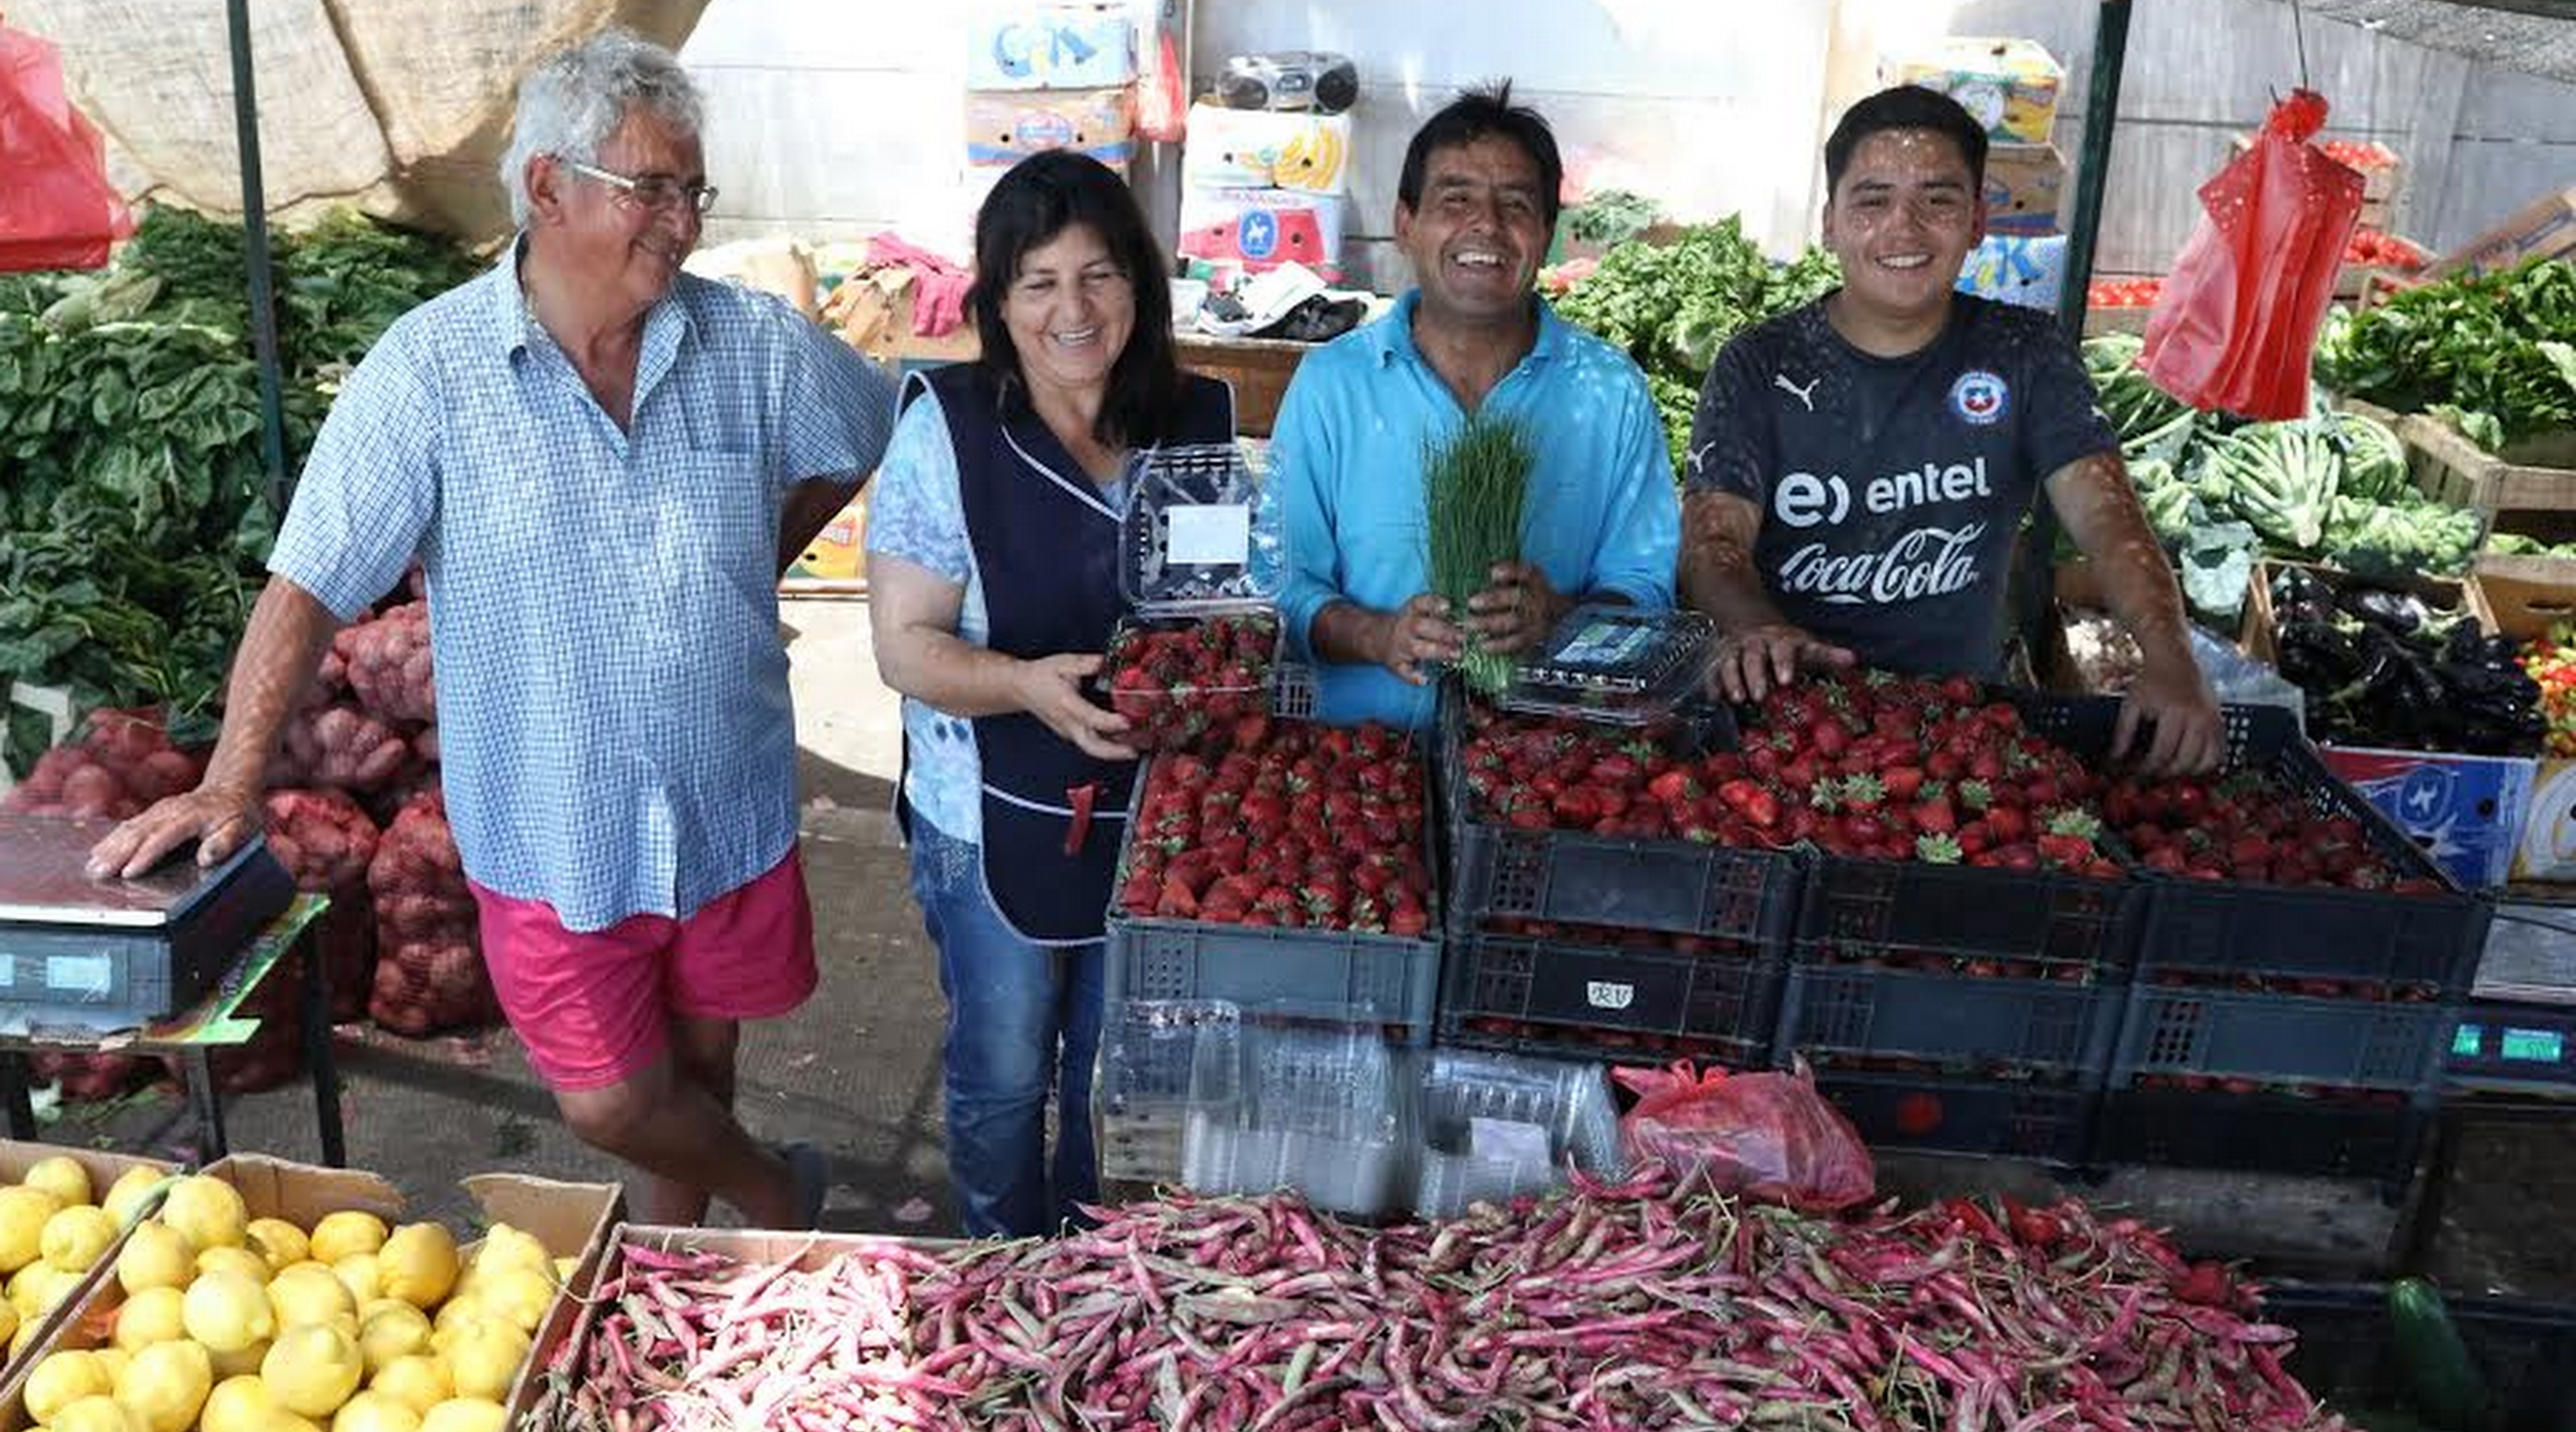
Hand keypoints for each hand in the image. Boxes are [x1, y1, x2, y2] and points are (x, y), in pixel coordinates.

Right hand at [87, 782, 263, 880]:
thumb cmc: (238, 814)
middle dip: (116, 854)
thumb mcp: (242, 828)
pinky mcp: (153, 813)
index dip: (145, 856)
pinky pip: (129, 825)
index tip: (128, 872)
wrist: (231, 790)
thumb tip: (207, 857)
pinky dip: (112, 839)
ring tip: (91, 865)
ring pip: (129, 828)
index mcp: (190, 816)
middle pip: (139, 833)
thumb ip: (225, 842)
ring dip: (109, 847)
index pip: (163, 838)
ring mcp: (159, 810)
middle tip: (97, 872)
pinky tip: (99, 851)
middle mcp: (170, 811)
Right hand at [1016, 654, 1137, 761]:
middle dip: (1114, 752)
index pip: (1091, 718)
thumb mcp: (1064, 663)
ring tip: (1136, 749)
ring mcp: (1068, 731)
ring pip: (1092, 749)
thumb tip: (1106, 662)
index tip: (1128, 721)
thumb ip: (1087, 663)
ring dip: (1114, 752)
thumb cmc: (1040, 676)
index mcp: (1066, 704)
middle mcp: (1068, 723)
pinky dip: (1107, 746)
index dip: (1110, 722)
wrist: (1021, 687)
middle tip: (1134, 751)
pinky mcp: (1070, 734)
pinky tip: (1122, 741)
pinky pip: (1090, 744)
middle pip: (1092, 746)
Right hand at [1371, 595, 1465, 685]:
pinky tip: (1425, 680)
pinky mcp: (1396, 664)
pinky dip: (1413, 677)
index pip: (1421, 603)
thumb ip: (1438, 611)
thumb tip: (1470, 615)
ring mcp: (1400, 646)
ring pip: (1417, 648)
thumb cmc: (1409, 623)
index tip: (1448, 606)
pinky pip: (1404, 671)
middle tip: (1463, 637)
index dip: (1434, 604)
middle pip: (1422, 626)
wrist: (1378, 637)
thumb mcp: (1418, 610)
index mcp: (1411, 610)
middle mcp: (1405, 627)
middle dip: (1444, 632)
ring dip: (1437, 651)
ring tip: (1457, 655)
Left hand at [1463, 562, 1567, 656]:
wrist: (1554, 612)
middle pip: (1517, 597)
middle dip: (1493, 600)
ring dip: (1491, 624)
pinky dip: (1499, 646)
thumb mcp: (1521, 578)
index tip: (1493, 573)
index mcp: (1534, 580)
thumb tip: (1483, 575)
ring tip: (1471, 625)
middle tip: (1471, 602)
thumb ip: (1505, 575)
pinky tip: (1483, 645)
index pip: (1525, 573)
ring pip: (1515, 622)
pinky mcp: (1534, 638)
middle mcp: (1537, 599)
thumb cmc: (1527, 592)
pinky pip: (1517, 644)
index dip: (1509, 572)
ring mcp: (1537, 620)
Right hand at [1710, 623, 1855, 702]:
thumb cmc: (1785, 645)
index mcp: (1779, 641)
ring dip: (1732, 680)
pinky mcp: (1719, 661)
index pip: (1783, 650)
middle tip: (1760, 696)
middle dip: (1755, 676)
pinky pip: (1712, 671)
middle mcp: (1755, 645)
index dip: (1783, 663)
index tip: (1786, 680)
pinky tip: (1713, 699)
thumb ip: (1827, 655)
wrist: (1751, 623)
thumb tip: (1853, 659)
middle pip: (1754, 657)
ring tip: (1736, 699)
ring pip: (1730, 662)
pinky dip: (1711, 684)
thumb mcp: (1806, 646)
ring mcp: (1735, 652)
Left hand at [2115, 658, 2223, 776]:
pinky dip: (2207, 763)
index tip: (2137, 774)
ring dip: (2188, 772)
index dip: (2148, 768)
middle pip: (2186, 760)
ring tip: (2171, 772)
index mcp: (2174, 712)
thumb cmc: (2150, 680)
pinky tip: (2191, 765)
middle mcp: (2198, 717)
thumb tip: (2115, 759)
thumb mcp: (2132, 703)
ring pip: (2207, 761)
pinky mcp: (2220, 721)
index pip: (2162, 752)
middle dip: (2167, 773)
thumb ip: (2123, 732)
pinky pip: (2219, 751)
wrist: (2174, 658)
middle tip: (2153, 777)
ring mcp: (2212, 720)